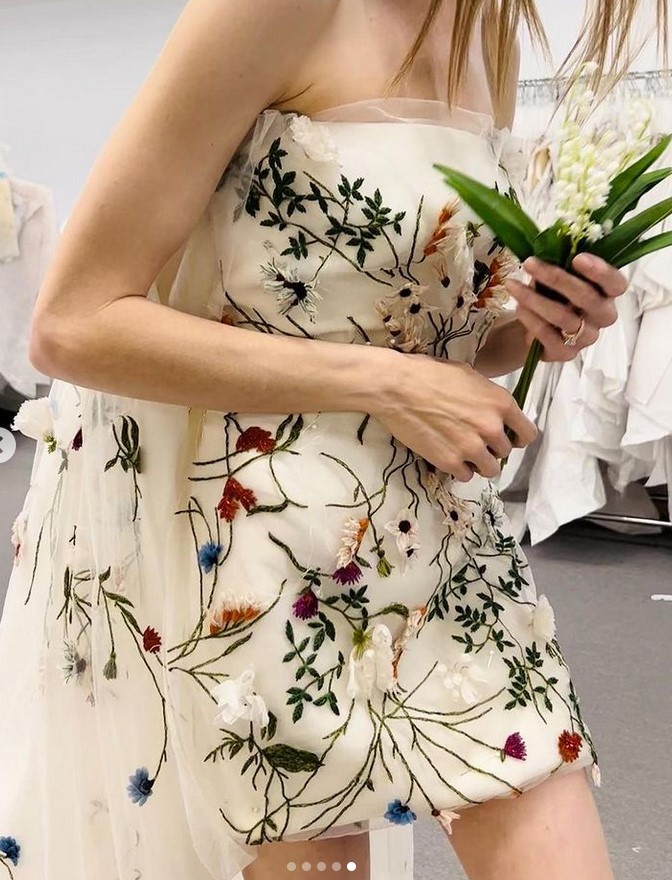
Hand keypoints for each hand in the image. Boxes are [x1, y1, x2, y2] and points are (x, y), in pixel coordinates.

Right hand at [373, 354, 537, 481]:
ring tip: (463, 451)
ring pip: (490, 469)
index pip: (528, 434)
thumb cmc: (429, 373)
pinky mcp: (450, 462)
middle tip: (474, 439)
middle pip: (505, 452)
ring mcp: (471, 448)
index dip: (516, 436)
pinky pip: (466, 476)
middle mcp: (491, 428)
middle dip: (492, 447)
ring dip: (479, 462)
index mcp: (501, 403)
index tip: (506, 436)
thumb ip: (488, 398)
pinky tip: (448, 455)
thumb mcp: (470, 376)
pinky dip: (459, 469)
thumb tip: (494, 412)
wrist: (396, 387)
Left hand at [504, 253, 627, 361]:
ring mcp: (586, 337)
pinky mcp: (566, 353)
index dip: (601, 271)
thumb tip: (549, 247)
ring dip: (534, 298)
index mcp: (608, 293)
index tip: (578, 257)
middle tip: (530, 263)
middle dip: (556, 277)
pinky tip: (519, 307)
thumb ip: (562, 264)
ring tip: (513, 286)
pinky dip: (530, 318)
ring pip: (563, 316)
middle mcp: (602, 316)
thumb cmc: (553, 295)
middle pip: (586, 297)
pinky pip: (547, 335)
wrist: (536, 328)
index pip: (616, 284)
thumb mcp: (559, 277)